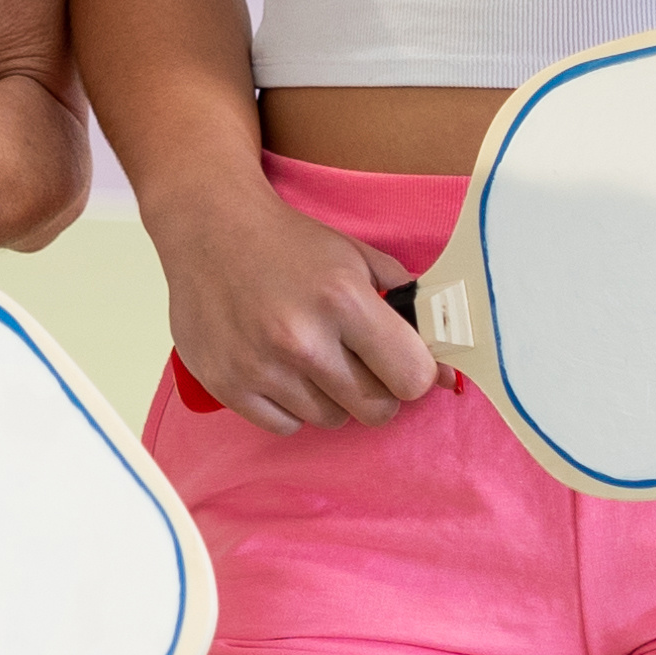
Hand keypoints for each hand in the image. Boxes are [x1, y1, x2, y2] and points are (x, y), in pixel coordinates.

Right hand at [149, 177, 435, 433]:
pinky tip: (279, 368)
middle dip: (378, 390)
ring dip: (331, 397)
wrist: (208, 227)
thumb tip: (447, 371)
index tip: (400, 360)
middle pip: (376, 410)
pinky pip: (286, 427)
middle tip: (358, 361)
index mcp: (343, 300)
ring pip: (331, 420)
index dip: (414, 372)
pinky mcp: (228, 385)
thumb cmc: (288, 243)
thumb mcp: (357, 257)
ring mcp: (261, 367)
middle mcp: (302, 340)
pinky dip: (290, 406)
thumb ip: (408, 310)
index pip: (412, 378)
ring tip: (311, 356)